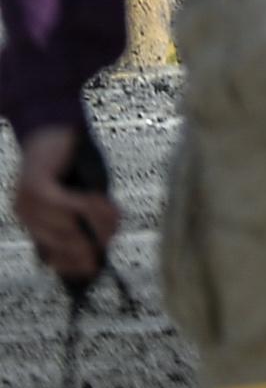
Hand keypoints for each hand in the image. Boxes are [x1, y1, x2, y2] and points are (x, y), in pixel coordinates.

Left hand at [12, 126, 115, 291]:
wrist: (53, 121)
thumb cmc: (73, 157)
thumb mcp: (84, 192)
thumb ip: (91, 215)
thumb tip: (105, 243)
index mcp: (36, 223)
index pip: (51, 258)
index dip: (73, 266)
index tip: (95, 267)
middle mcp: (26, 218)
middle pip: (61, 246)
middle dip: (92, 242)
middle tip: (116, 230)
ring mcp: (27, 204)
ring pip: (65, 227)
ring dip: (95, 222)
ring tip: (115, 212)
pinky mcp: (34, 188)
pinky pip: (64, 205)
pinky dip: (86, 205)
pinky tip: (101, 199)